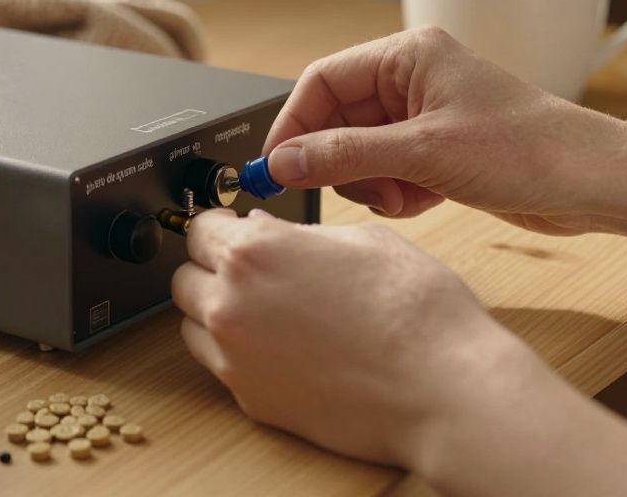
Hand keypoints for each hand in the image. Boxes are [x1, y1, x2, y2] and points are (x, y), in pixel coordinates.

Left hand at [172, 209, 533, 469]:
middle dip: (211, 267)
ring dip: (216, 311)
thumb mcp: (362, 239)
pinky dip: (238, 352)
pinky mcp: (252, 401)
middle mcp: (231, 306)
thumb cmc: (416, 311)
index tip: (231, 228)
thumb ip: (300, 232)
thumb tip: (266, 230)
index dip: (218, 225)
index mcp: (254, 253)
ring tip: (267, 309)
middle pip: (184, 278)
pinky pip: (222, 366)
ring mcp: (235, 359)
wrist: (441, 387)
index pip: (199, 228)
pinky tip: (283, 345)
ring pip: (193, 325)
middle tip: (251, 268)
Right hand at [262, 27, 626, 234]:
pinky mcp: (440, 149)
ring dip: (372, 183)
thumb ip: (344, 156)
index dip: (294, 125)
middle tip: (355, 192)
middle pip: (338, 119)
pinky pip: (389, 170)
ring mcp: (427, 115)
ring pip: (361, 151)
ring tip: (404, 197)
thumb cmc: (529, 149)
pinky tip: (426, 201)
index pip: (322, 80)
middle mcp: (414, 78)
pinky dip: (397, 191)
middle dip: (341, 162)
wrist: (594, 183)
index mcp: (408, 55)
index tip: (277, 167)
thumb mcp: (423, 153)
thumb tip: (283, 162)